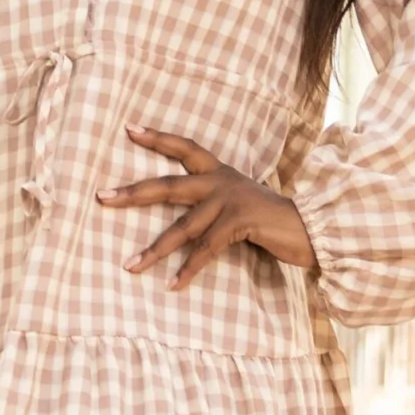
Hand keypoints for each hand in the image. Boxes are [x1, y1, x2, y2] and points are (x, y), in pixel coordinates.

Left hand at [95, 122, 318, 290]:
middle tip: (102, 198)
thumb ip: (213, 205)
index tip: (128, 129)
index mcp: (220, 173)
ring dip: (155, 250)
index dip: (157, 138)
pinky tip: (173, 285)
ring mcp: (230, 201)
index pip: (184, 147)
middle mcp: (221, 181)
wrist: (311, 228)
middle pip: (168, 185)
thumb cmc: (272, 221)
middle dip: (133, 193)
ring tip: (130, 266)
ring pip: (182, 227)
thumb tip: (181, 221)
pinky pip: (206, 250)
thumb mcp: (239, 203)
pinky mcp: (240, 223)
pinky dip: (188, 270)